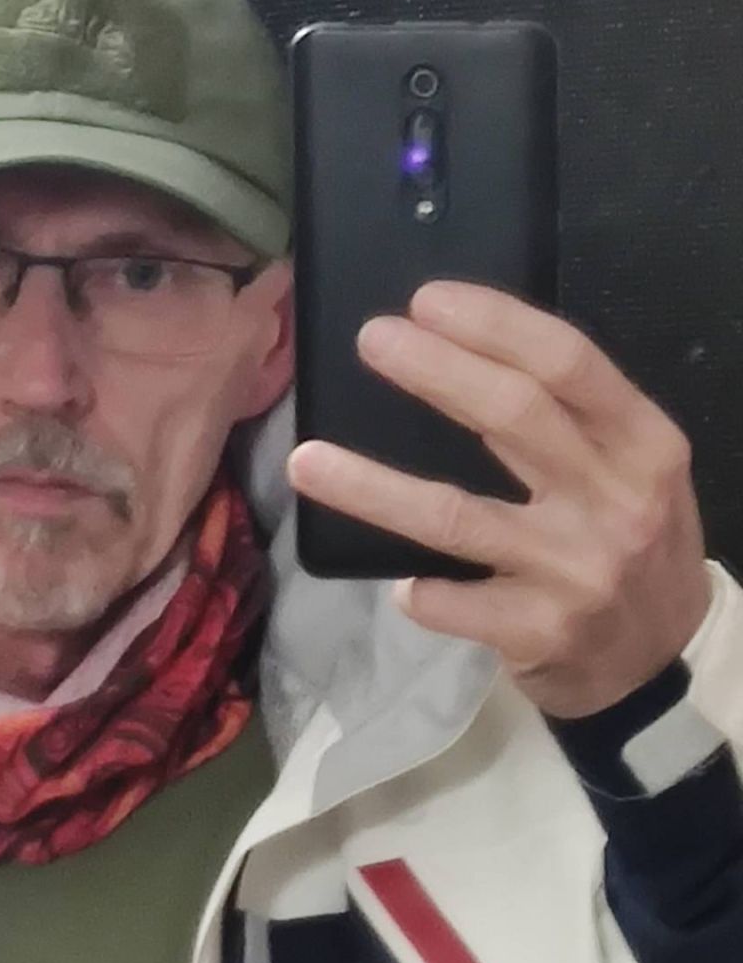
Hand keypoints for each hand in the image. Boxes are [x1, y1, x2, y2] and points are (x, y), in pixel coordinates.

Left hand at [286, 280, 712, 718]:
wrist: (658, 661)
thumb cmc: (629, 542)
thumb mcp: (630, 470)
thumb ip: (569, 419)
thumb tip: (455, 352)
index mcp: (643, 444)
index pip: (567, 363)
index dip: (494, 326)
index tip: (427, 300)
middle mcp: (615, 501)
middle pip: (513, 417)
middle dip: (434, 371)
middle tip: (372, 339)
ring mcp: (575, 569)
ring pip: (454, 517)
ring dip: (371, 487)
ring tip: (305, 460)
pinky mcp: (539, 630)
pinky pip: (452, 600)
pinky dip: (418, 589)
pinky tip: (396, 583)